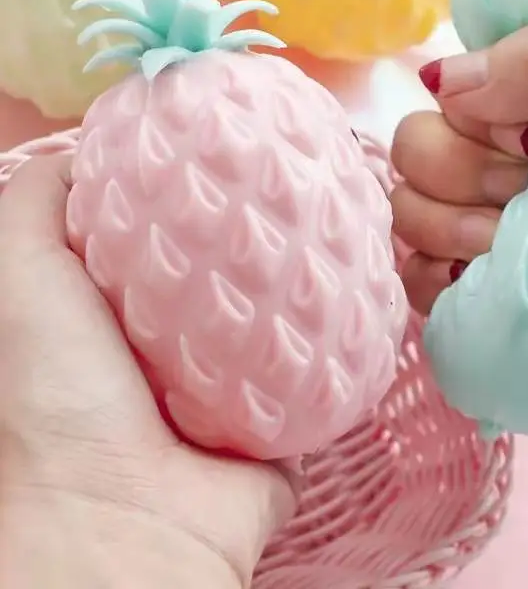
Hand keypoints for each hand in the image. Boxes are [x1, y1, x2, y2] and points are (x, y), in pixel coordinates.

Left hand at [0, 156, 296, 587]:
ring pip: (279, 305)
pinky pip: (319, 357)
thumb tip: (87, 154)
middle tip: (291, 172)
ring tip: (333, 213)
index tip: (226, 144)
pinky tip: (358, 280)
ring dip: (301, 269)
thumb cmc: (57, 396)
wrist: (127, 517)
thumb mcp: (20, 276)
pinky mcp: (284, 409)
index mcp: (125, 307)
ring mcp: (238, 376)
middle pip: (228, 261)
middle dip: (255, 221)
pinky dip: (336, 325)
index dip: (192, 188)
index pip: (168, 230)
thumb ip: (35, 208)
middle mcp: (183, 337)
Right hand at [392, 26, 527, 466]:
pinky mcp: (500, 308)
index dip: (472, 119)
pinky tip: (485, 284)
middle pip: (418, 159)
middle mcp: (512, 175)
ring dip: (456, 233)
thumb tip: (444, 76)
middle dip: (464, 176)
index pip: (450, 99)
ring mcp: (502, 243)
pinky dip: (437, 285)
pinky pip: (426, 290)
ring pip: (413, 222)